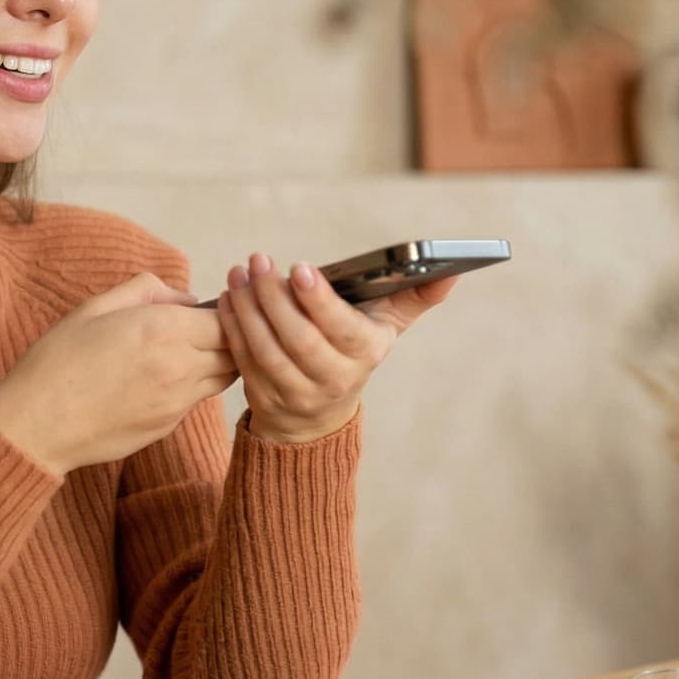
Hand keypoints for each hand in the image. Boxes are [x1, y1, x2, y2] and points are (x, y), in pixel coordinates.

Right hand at [0, 272, 237, 474]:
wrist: (35, 425)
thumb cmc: (56, 361)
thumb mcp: (94, 308)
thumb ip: (147, 291)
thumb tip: (187, 298)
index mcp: (162, 329)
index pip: (227, 319)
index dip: (228, 310)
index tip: (218, 305)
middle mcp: (179, 366)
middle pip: (234, 350)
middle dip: (231, 336)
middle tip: (214, 326)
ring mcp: (177, 401)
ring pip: (224, 378)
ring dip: (219, 362)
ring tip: (195, 350)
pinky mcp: (169, 426)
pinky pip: (197, 399)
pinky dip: (195, 385)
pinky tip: (167, 378)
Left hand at [215, 252, 457, 443]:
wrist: (317, 417)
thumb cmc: (353, 352)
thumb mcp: (386, 327)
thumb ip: (416, 296)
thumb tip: (451, 271)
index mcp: (364, 355)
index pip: (341, 329)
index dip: (319, 301)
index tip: (300, 268)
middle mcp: (333, 379)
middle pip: (299, 338)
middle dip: (274, 297)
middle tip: (258, 261)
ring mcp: (296, 393)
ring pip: (267, 349)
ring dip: (248, 309)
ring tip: (239, 275)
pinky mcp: (265, 397)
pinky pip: (245, 360)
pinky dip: (233, 327)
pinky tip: (228, 298)